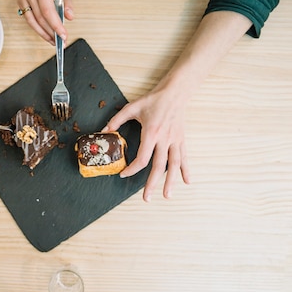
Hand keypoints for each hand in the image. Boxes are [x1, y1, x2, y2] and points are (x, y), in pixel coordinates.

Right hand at [18, 0, 73, 43]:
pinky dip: (37, 28)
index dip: (55, 25)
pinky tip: (45, 34)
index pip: (47, 11)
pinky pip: (29, 19)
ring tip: (53, 41)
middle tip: (61, 41)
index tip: (63, 35)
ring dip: (43, 34)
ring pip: (32, 21)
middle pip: (40, 18)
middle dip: (51, 32)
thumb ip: (67, 2)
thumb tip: (69, 17)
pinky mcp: (20, 1)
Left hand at [103, 82, 190, 201]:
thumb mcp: (132, 107)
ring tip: (167, 195)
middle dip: (152, 184)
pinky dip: (186, 170)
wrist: (175, 93)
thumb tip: (105, 131)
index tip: (124, 174)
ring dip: (171, 181)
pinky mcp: (181, 140)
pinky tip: (187, 181)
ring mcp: (175, 140)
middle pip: (159, 166)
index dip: (132, 169)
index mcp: (151, 132)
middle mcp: (164, 139)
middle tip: (146, 198)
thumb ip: (117, 120)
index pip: (142, 158)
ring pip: (174, 165)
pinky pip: (184, 157)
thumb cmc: (154, 99)